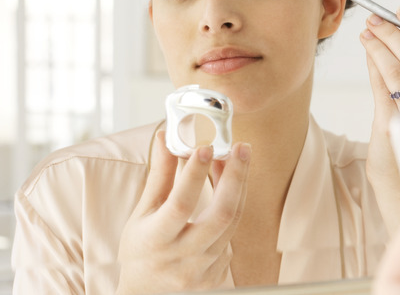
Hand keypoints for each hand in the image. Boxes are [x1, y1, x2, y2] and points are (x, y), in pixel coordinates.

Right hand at [116, 131, 250, 293]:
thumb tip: (166, 137)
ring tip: (238, 159)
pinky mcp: (218, 274)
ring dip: (238, 186)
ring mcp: (203, 269)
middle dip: (236, 177)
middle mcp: (182, 257)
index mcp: (155, 240)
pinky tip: (232, 187)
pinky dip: (234, 206)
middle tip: (241, 147)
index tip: (206, 146)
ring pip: (233, 221)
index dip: (195, 174)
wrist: (146, 294)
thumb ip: (159, 176)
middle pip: (222, 214)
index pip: (181, 203)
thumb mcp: (142, 213)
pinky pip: (232, 234)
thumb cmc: (141, 249)